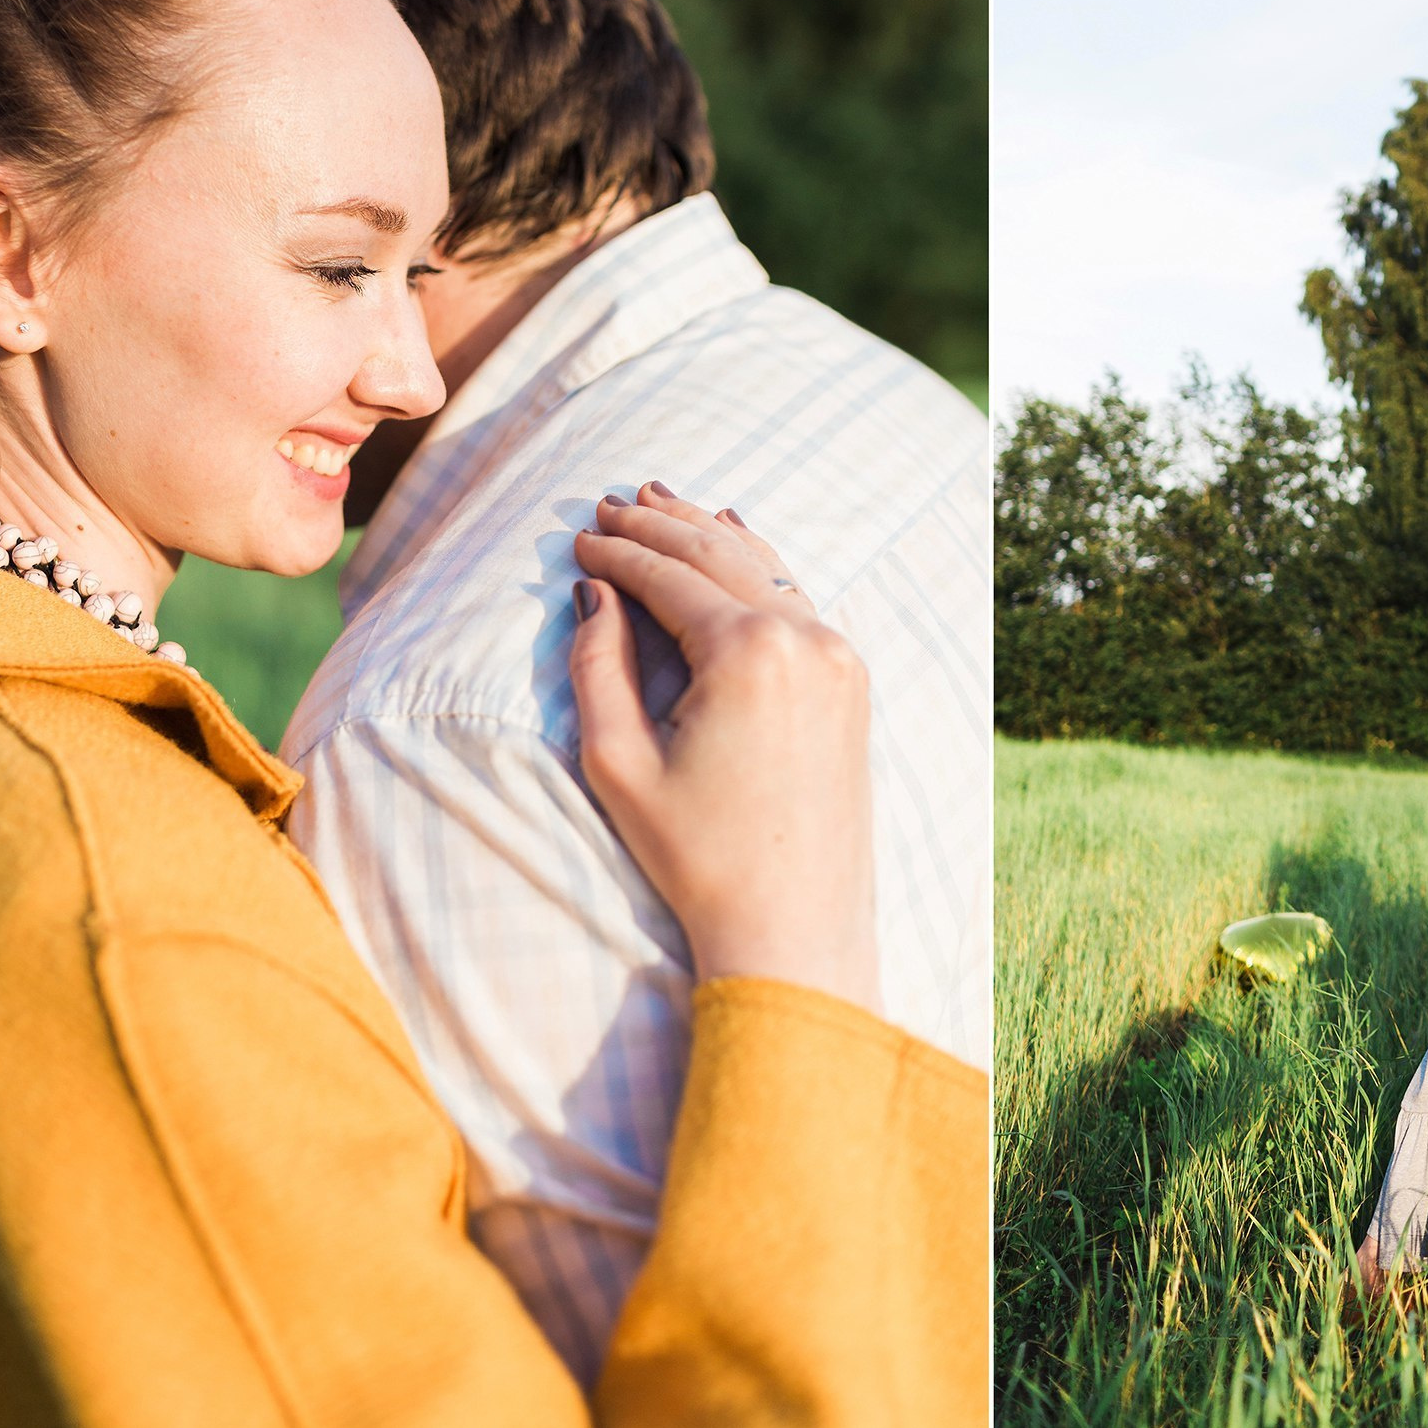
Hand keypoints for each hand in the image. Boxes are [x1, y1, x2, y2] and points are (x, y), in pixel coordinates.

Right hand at [570, 482, 879, 1013]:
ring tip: (663, 500)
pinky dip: (758, 567)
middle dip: (661, 525)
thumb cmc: (698, 856)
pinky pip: (798, 601)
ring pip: (766, 568)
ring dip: (710, 534)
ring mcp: (837, 657)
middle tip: (613, 501)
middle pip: (719, 557)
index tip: (577, 537)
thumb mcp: (619, 762)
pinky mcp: (851, 681)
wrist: (794, 926)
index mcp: (748, 654)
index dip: (618, 553)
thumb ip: (599, 664)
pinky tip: (732, 542)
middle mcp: (804, 640)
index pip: (669, 577)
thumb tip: (596, 591)